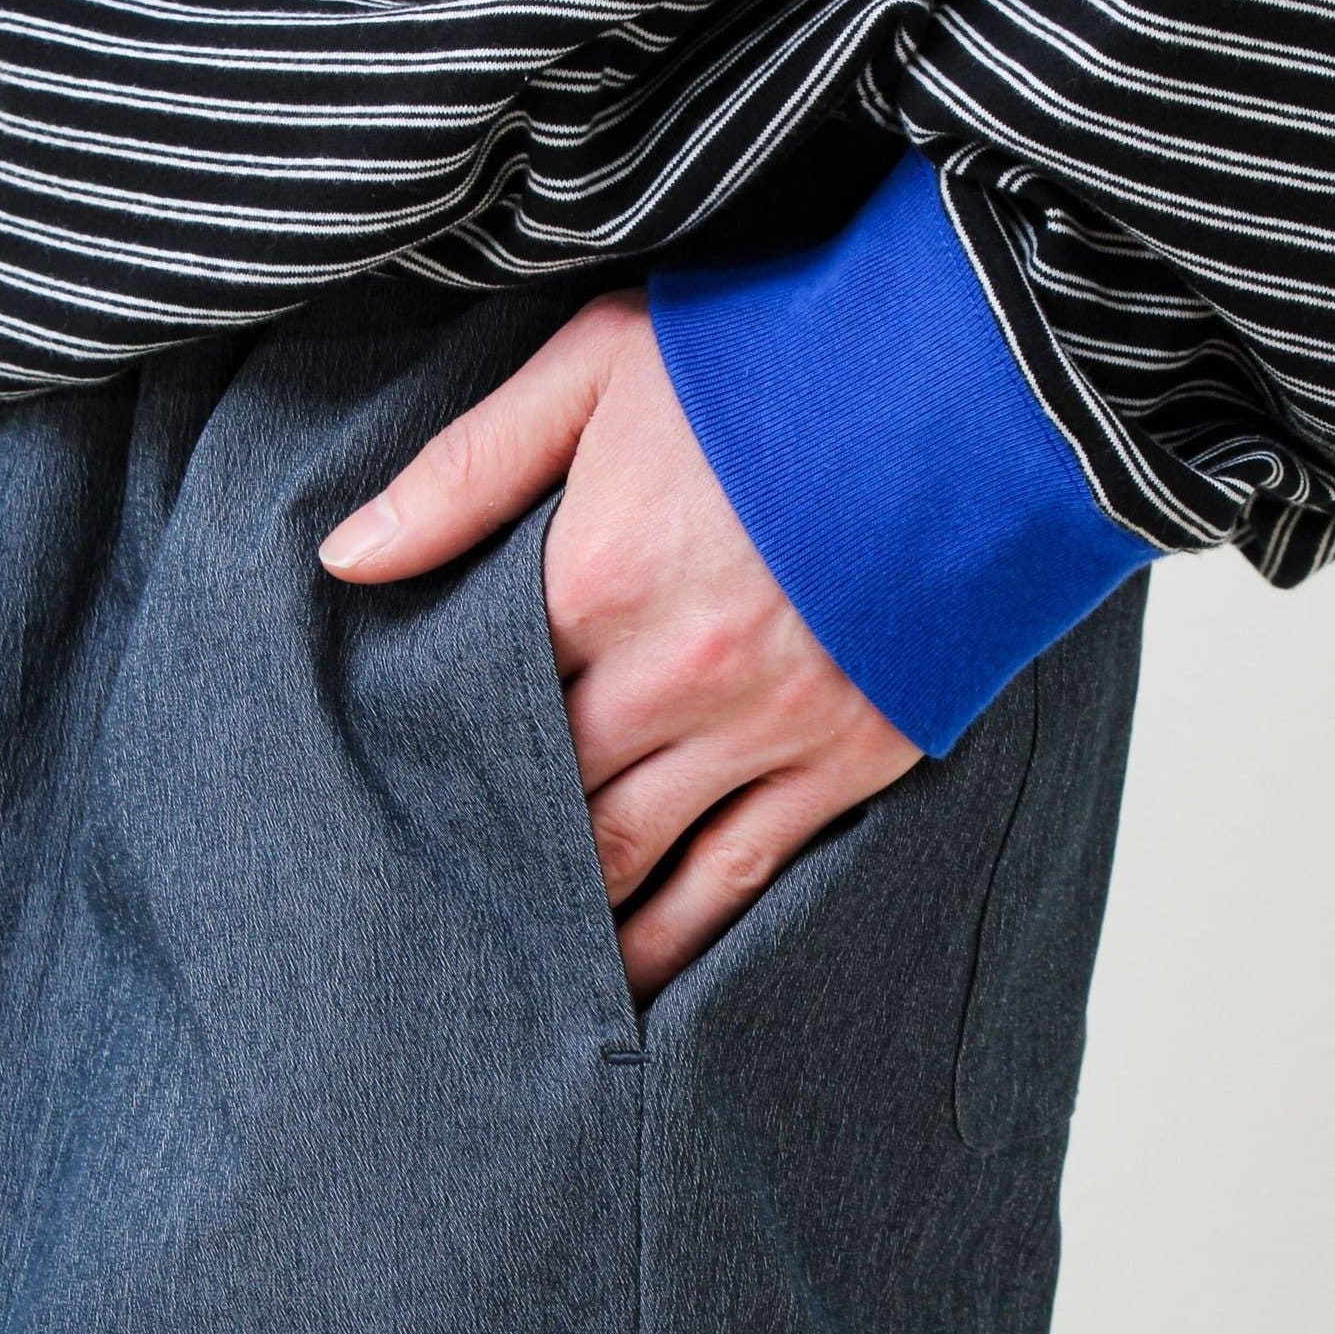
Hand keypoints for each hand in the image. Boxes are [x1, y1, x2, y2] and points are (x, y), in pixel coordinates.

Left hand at [320, 289, 922, 1003]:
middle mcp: (674, 673)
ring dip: (570, 917)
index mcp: (598, 577)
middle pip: (547, 796)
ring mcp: (769, 725)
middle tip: (434, 898)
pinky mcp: (851, 755)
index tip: (391, 795)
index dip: (432, 755)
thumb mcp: (600, 363)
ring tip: (516, 971)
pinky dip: (682, 938)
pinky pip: (744, 878)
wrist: (987, 370)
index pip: (478, 706)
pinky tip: (637, 982)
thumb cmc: (782, 351)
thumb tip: (346, 561)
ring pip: (636, 858)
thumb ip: (468, 469)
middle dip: (489, 848)